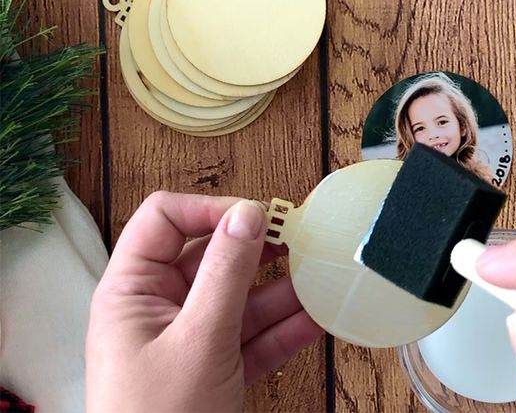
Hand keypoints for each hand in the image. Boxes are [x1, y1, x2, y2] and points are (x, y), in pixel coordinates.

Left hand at [86, 192, 322, 411]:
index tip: (257, 217)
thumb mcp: (198, 340)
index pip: (165, 221)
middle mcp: (160, 307)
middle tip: (302, 242)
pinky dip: (283, 329)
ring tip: (321, 279)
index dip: (209, 210)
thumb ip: (226, 273)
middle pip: (211, 258)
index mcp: (133, 290)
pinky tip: (317, 319)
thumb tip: (249, 214)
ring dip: (281, 292)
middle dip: (258, 251)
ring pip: (239, 299)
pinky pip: (253, 336)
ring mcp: (190, 338)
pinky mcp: (215, 367)